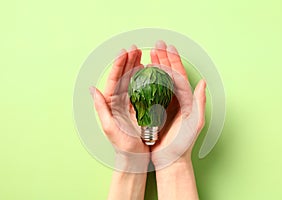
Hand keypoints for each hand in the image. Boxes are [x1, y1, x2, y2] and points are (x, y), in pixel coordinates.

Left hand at [90, 45, 149, 171]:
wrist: (134, 157)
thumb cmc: (122, 145)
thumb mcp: (109, 127)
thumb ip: (101, 108)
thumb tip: (92, 89)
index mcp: (110, 103)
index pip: (114, 80)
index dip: (119, 65)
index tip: (124, 53)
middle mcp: (118, 101)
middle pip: (123, 77)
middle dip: (128, 62)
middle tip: (135, 49)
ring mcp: (129, 103)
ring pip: (132, 81)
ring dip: (136, 67)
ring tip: (141, 56)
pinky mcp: (138, 107)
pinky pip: (140, 90)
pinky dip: (144, 79)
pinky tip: (147, 72)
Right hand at [150, 41, 205, 167]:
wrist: (171, 160)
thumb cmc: (183, 144)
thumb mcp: (195, 123)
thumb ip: (199, 102)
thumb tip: (203, 82)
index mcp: (187, 99)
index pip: (180, 75)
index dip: (174, 60)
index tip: (167, 48)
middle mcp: (177, 99)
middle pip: (169, 74)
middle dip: (163, 58)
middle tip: (156, 46)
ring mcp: (166, 105)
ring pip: (160, 81)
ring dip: (155, 67)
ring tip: (149, 55)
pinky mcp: (156, 111)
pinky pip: (151, 93)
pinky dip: (147, 82)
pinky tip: (142, 75)